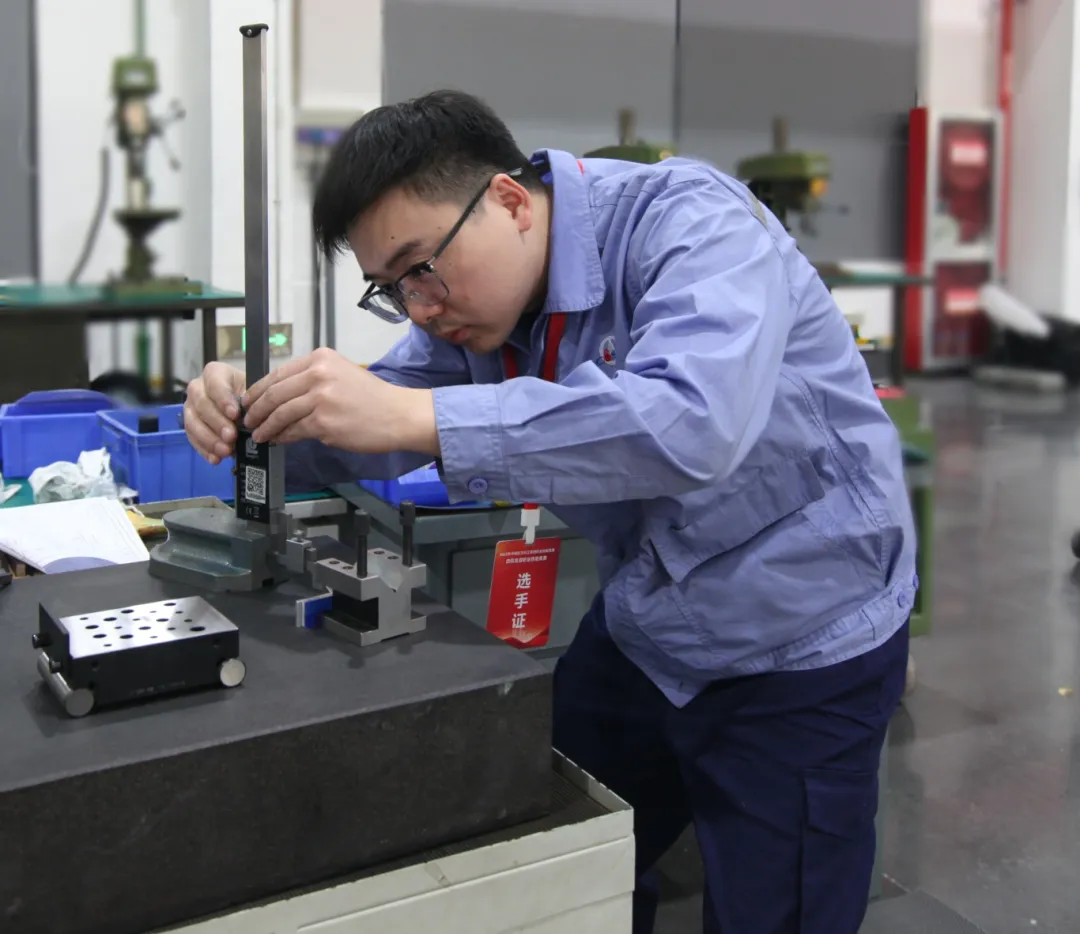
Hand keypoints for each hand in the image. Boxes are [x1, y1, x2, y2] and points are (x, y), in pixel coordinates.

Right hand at [184, 362, 245, 464]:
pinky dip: (204, 449)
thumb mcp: (253, 392)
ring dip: (209, 439)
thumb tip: (250, 418)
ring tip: (225, 451)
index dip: (223, 399)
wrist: (242, 405)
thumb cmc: (247, 395)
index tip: (235, 414)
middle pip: (201, 404)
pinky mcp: (189, 424)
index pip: (215, 383)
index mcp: (215, 373)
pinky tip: (215, 459)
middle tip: (231, 437)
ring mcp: (191, 406)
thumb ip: (250, 402)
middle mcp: (198, 387)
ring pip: (192, 422)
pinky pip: (192, 438)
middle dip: (217, 422)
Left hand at [242, 347, 439, 454]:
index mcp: (321, 359)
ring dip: (266, 426)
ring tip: (259, 435)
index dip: (259, 390)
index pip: (279, 373)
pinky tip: (277, 440)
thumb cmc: (373, 398)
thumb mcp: (342, 374)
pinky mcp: (324, 422)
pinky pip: (294, 431)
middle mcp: (318, 374)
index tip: (249, 401)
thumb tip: (282, 395)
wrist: (398, 415)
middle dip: (256, 410)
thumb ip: (313, 379)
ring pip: (281, 413)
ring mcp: (320, 399)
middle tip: (248, 420)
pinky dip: (282, 437)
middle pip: (275, 393)